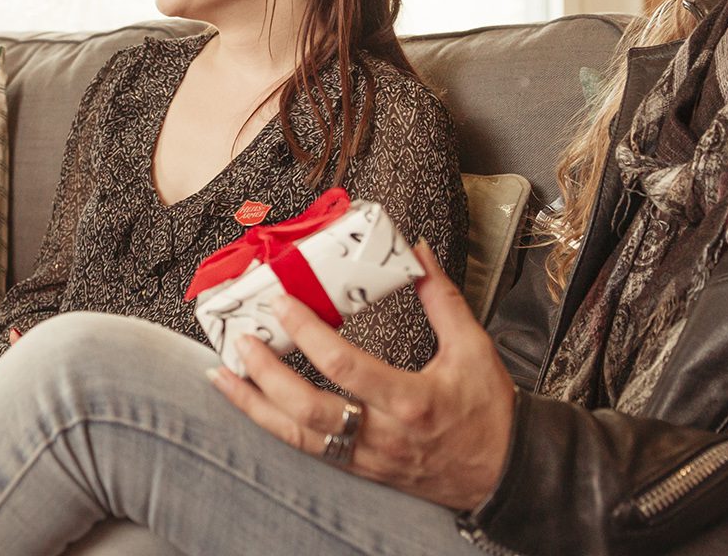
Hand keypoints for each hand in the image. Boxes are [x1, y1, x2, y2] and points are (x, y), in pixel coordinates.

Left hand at [206, 242, 514, 511]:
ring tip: (223, 376)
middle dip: (267, 375)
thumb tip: (419, 253)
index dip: (308, 334)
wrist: (504, 473)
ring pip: (299, 437)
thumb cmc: (489, 414)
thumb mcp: (474, 348)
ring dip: (256, 406)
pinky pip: (310, 450)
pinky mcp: (361, 469)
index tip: (282, 305)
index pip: (345, 366)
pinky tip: (254, 405)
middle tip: (241, 341)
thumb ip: (442, 299)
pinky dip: (275, 426)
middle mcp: (384, 434)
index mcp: (411, 400)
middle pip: (309, 409)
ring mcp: (369, 457)